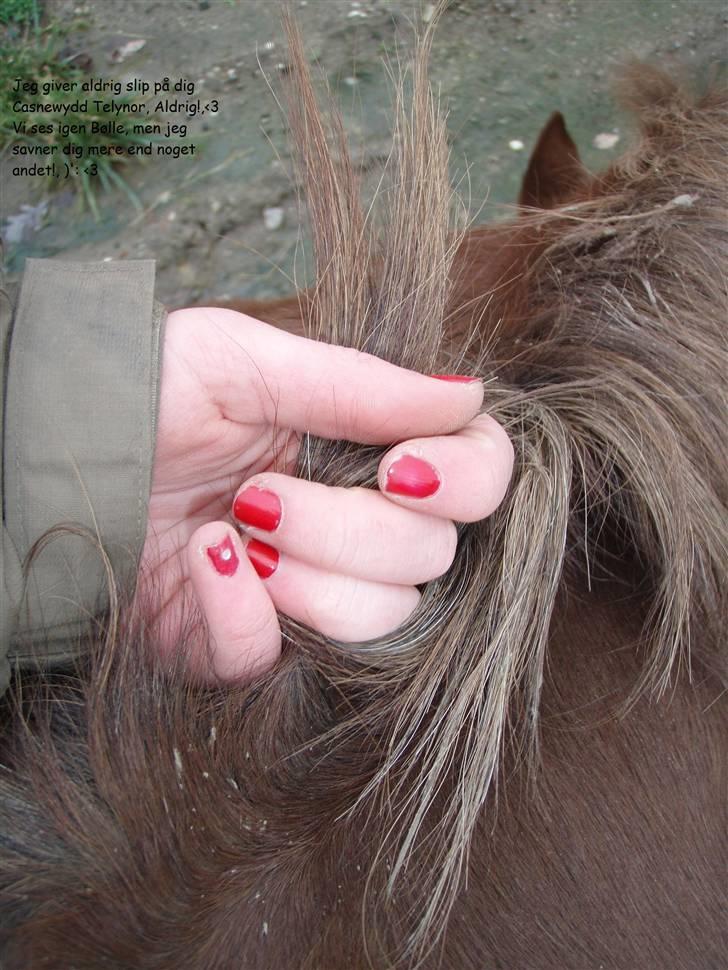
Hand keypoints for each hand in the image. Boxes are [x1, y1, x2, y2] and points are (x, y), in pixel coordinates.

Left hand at [142, 307, 512, 681]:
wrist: (54, 452)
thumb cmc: (148, 391)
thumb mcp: (245, 361)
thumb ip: (359, 384)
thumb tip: (468, 396)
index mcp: (366, 451)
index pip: (477, 479)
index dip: (464, 481)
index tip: (398, 469)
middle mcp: (354, 524)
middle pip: (431, 558)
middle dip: (349, 528)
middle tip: (262, 492)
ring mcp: (306, 591)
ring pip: (380, 619)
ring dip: (306, 573)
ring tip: (234, 526)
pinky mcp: (245, 644)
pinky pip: (278, 658)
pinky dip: (240, 613)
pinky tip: (204, 560)